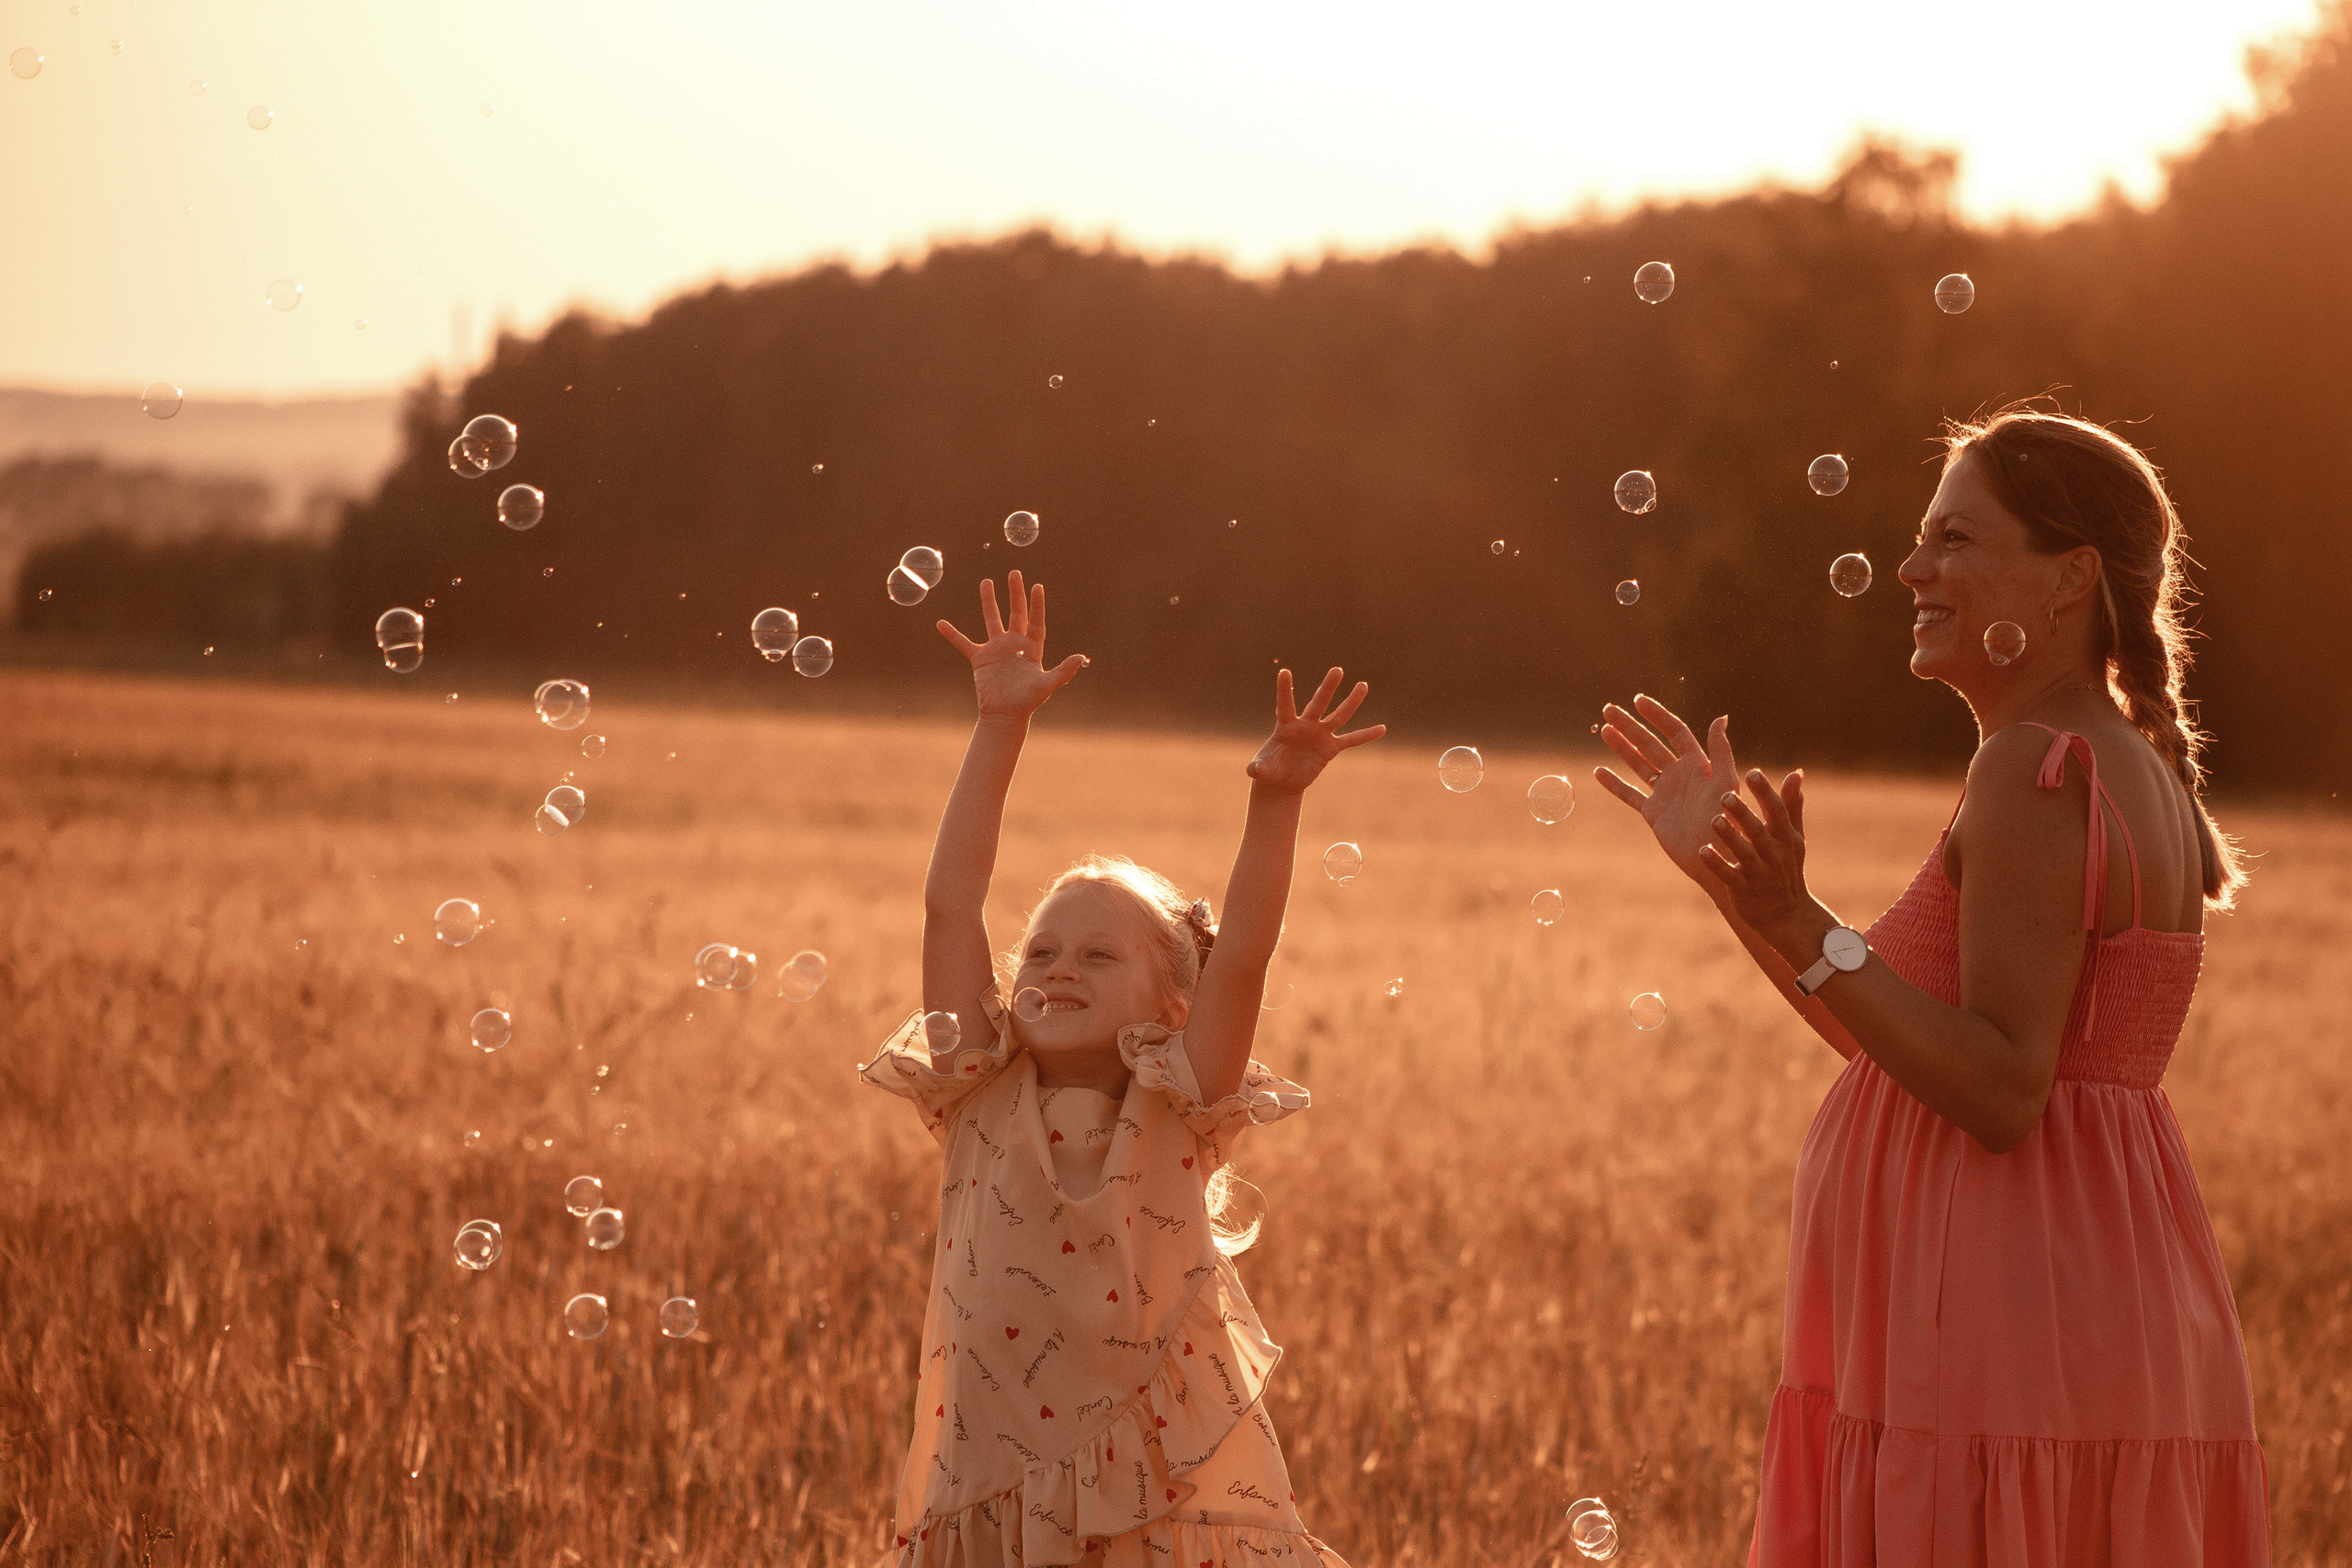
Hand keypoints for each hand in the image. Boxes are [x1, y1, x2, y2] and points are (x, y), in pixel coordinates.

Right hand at [936, 572, 1086, 717]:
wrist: (1005, 716)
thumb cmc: (1028, 702)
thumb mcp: (1047, 685)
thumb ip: (1064, 671)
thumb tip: (1081, 658)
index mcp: (1032, 648)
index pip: (1035, 621)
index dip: (1036, 605)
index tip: (1037, 586)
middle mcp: (1014, 644)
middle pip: (1015, 613)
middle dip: (1015, 593)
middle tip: (1014, 573)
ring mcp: (996, 649)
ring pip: (991, 619)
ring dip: (989, 601)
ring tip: (986, 582)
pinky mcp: (980, 658)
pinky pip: (963, 643)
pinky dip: (952, 634)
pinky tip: (940, 624)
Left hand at [1245, 667, 1384, 791]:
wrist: (1281, 780)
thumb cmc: (1268, 770)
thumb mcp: (1261, 770)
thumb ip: (1258, 768)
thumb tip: (1254, 770)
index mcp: (1286, 726)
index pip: (1285, 705)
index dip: (1284, 690)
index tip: (1284, 671)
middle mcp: (1305, 725)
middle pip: (1318, 703)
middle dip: (1327, 688)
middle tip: (1337, 670)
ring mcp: (1320, 735)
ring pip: (1338, 716)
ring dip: (1351, 702)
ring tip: (1363, 685)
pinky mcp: (1330, 749)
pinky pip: (1351, 740)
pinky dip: (1366, 735)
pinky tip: (1382, 729)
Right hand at [1593, 695, 1742, 885]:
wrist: (1717, 858)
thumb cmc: (1727, 822)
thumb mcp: (1726, 783)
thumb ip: (1721, 752)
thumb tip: (1721, 718)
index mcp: (1697, 765)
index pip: (1674, 732)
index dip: (1657, 715)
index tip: (1638, 700)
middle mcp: (1679, 776)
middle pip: (1650, 744)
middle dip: (1630, 726)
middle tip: (1609, 709)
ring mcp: (1664, 794)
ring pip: (1638, 764)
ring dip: (1621, 747)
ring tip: (1604, 730)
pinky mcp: (1654, 814)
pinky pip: (1630, 795)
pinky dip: (1614, 784)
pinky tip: (1598, 772)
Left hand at [1704, 766, 1825, 955]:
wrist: (1786, 913)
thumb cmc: (1786, 867)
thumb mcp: (1793, 837)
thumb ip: (1792, 805)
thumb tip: (1796, 772)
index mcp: (1786, 838)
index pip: (1777, 812)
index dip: (1766, 793)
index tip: (1752, 773)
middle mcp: (1775, 855)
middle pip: (1759, 831)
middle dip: (1743, 813)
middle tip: (1725, 794)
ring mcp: (1760, 874)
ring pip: (1745, 854)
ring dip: (1730, 837)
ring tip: (1714, 820)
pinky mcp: (1744, 891)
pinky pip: (1729, 877)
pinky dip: (1717, 864)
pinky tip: (1702, 851)